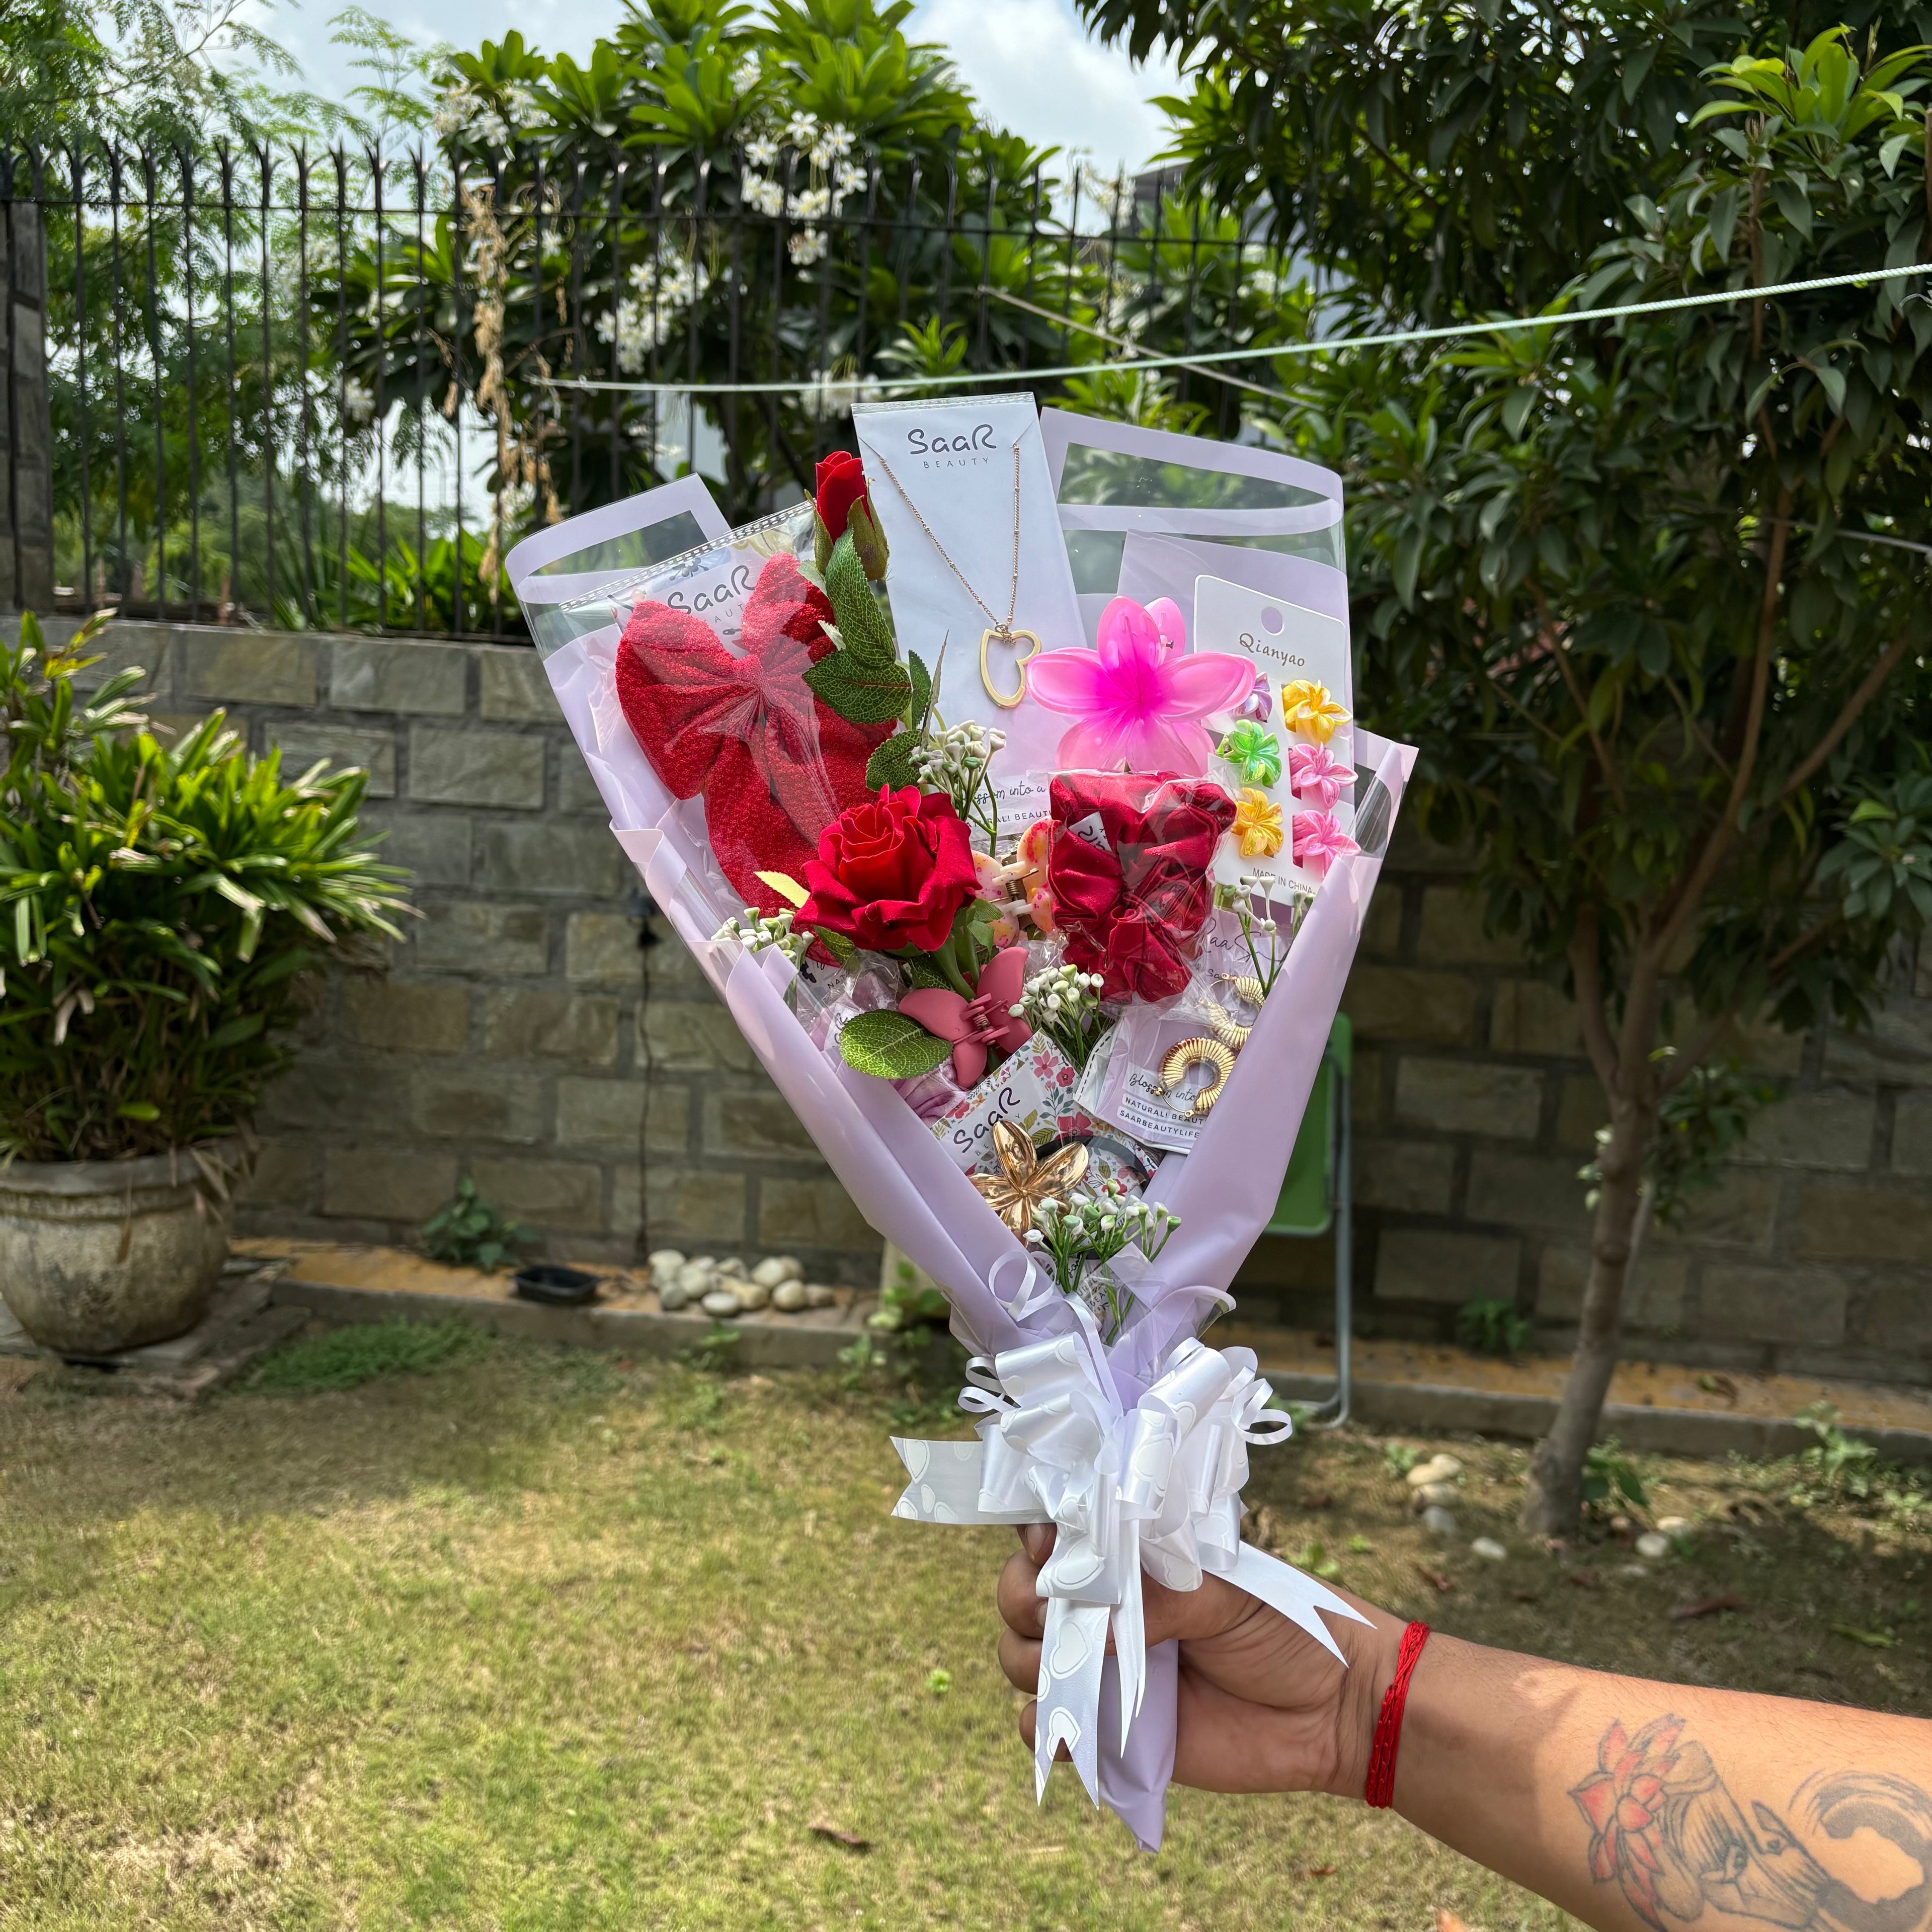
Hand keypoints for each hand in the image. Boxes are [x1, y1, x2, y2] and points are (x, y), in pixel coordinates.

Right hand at [995, 1524, 1402, 1796]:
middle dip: (1021, 1598)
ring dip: (1029, 1659)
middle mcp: (1104, 1608)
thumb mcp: (1223, 1588)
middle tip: (1054, 1611)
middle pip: (1021, 1594)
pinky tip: (1067, 1722)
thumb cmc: (1282, 1627)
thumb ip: (1156, 1597)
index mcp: (1130, 1559)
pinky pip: (1045, 1730)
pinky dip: (1041, 1726)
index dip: (1036, 1535)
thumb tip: (1089, 1632)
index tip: (1044, 1543)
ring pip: (1020, 1657)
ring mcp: (1100, 1669)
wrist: (1329, 1710)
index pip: (1056, 1534)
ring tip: (1074, 1666)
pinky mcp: (1108, 1732)